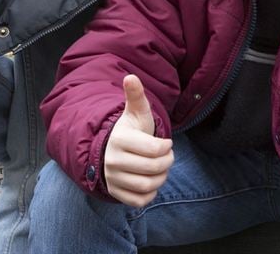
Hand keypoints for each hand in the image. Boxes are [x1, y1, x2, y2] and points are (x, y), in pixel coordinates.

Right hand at [103, 75, 173, 206]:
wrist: (112, 149)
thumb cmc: (131, 130)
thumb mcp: (136, 112)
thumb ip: (135, 96)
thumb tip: (130, 77)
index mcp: (121, 139)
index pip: (155, 149)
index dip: (167, 146)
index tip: (165, 143)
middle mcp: (113, 161)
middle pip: (154, 169)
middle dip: (167, 162)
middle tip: (167, 156)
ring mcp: (113, 179)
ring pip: (148, 186)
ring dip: (161, 178)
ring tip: (160, 168)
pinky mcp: (115, 193)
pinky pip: (140, 201)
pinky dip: (150, 193)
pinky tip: (150, 181)